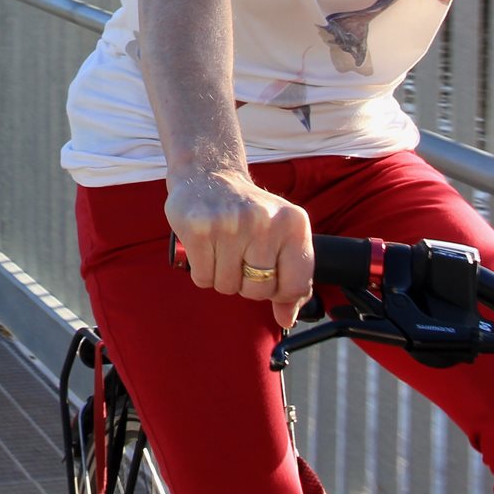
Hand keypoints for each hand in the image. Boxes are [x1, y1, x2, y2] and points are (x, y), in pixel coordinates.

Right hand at [168, 170, 314, 329]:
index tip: (268, 276)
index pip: (295, 285)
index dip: (279, 291)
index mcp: (293, 223)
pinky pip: (203, 279)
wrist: (209, 174)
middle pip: (259, 291)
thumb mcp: (280, 235)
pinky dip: (202, 271)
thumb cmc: (248, 212)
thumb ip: (291, 277)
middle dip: (246, 283)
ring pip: (228, 287)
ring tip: (221, 248)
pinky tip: (205, 248)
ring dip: (222, 276)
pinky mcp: (199, 228)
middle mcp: (264, 221)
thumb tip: (287, 318)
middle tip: (239, 256)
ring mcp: (230, 224)